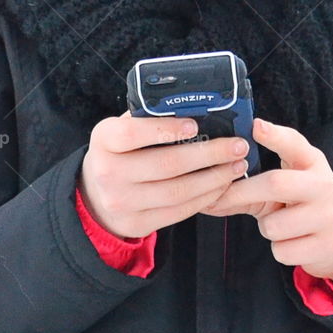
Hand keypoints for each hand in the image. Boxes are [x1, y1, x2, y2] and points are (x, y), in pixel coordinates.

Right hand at [78, 111, 249, 238]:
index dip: (166, 129)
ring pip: (177, 192)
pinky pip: (178, 211)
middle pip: (166, 164)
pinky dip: (205, 198)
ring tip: (236, 165)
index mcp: (104, 140)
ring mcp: (122, 202)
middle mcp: (108, 173)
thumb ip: (150, 118)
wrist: (96, 195)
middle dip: (209, 154)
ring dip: (214, 178)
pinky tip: (221, 184)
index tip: (196, 125)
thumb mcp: (123, 129)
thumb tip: (199, 108)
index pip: (133, 133)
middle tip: (237, 145)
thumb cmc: (120, 152)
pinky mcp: (137, 224)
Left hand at [200, 118, 332, 282]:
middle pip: (275, 183)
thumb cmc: (302, 204)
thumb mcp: (286, 187)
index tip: (255, 126)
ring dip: (266, 228)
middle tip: (219, 199)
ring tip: (280, 224)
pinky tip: (293, 242)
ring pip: (274, 225)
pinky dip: (280, 249)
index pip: (294, 143)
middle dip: (242, 193)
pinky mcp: (330, 245)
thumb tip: (208, 198)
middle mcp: (324, 185)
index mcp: (312, 162)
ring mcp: (330, 215)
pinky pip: (283, 251)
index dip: (275, 135)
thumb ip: (251, 186)